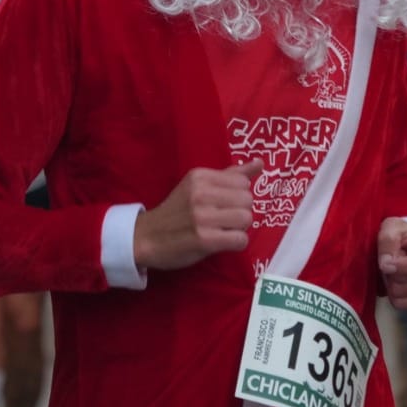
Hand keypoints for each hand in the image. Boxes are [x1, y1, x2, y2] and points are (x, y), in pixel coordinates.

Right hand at [133, 161, 261, 270]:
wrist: (146, 237)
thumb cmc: (176, 211)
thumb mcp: (198, 186)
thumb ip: (230, 176)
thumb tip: (260, 163)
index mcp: (200, 176)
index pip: (243, 182)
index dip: (237, 197)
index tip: (221, 205)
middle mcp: (201, 193)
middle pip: (248, 201)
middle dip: (240, 213)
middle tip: (222, 220)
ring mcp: (202, 216)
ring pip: (246, 219)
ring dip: (239, 229)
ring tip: (221, 231)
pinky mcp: (203, 239)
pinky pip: (240, 239)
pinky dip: (236, 243)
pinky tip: (221, 243)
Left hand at [378, 218, 406, 310]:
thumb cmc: (401, 236)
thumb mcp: (391, 228)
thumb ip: (388, 241)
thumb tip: (387, 265)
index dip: (403, 265)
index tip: (385, 264)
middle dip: (392, 272)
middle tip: (391, 262)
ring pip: (403, 292)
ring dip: (391, 283)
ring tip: (395, 271)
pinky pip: (403, 305)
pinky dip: (394, 296)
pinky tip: (398, 283)